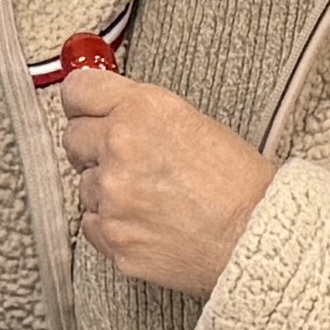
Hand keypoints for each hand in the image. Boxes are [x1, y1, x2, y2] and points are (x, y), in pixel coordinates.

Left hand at [53, 70, 279, 297]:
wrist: (256, 238)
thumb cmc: (240, 185)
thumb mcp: (196, 122)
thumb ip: (143, 112)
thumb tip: (109, 110)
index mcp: (143, 110)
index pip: (78, 91)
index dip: (81, 101)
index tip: (84, 108)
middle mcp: (121, 148)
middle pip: (73, 138)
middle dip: (94, 146)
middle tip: (125, 158)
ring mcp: (112, 196)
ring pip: (85, 185)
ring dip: (108, 190)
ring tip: (151, 197)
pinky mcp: (113, 237)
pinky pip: (92, 225)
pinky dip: (113, 224)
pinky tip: (146, 221)